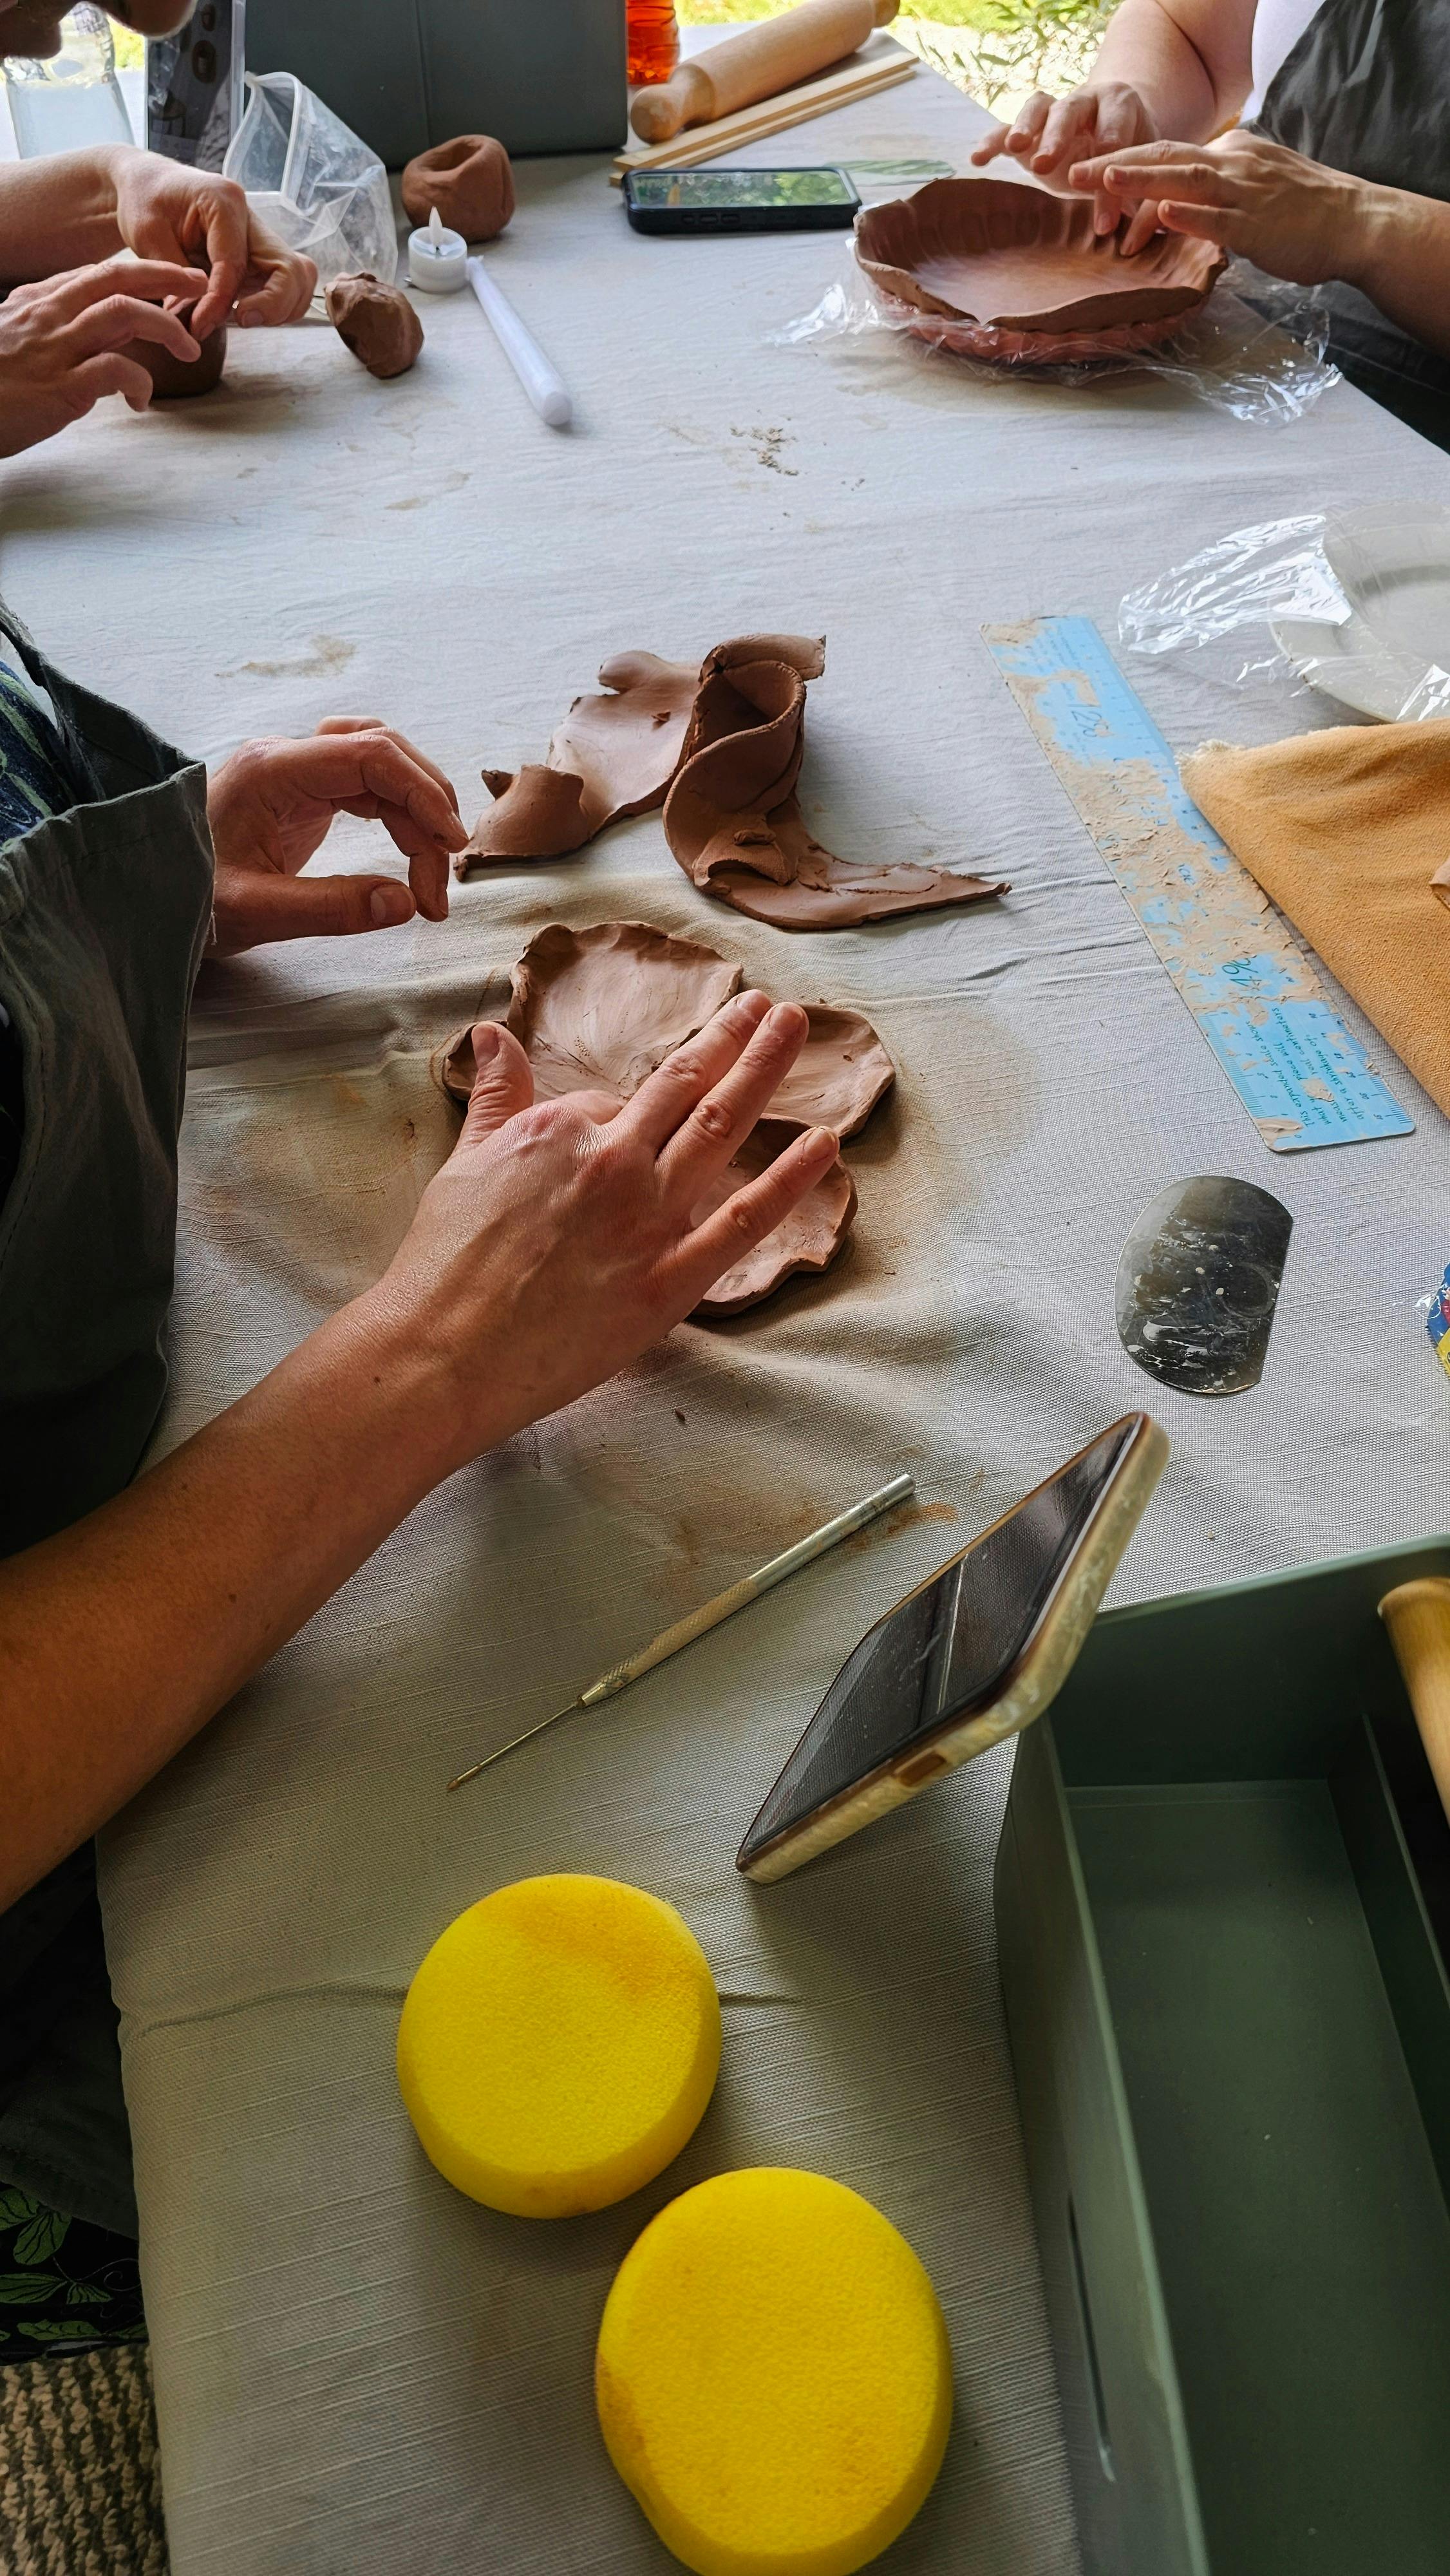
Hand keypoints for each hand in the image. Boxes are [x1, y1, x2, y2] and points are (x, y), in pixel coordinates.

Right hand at [0, 254, 201, 456]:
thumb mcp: (16, 341)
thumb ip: (53, 329)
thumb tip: (101, 332)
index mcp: (37, 303)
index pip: (95, 274)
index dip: (139, 273)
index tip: (171, 280)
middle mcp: (48, 316)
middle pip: (114, 278)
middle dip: (164, 276)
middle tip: (200, 287)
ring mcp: (55, 349)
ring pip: (123, 313)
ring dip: (166, 326)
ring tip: (188, 348)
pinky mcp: (61, 388)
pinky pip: (116, 370)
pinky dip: (141, 383)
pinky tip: (142, 402)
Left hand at [109, 148, 316, 336]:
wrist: (148, 184)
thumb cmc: (144, 202)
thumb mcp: (146, 234)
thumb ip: (175, 273)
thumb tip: (201, 314)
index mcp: (224, 202)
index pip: (236, 264)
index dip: (220, 302)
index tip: (199, 326)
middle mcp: (252, 218)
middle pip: (290, 270)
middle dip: (270, 307)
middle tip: (238, 323)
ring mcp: (261, 237)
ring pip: (299, 279)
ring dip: (279, 309)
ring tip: (240, 320)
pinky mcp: (260, 254)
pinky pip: (287, 284)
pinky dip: (276, 306)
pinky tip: (243, 312)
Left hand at [206, 719, 467, 952]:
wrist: (141, 894)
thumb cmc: (186, 898)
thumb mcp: (255, 913)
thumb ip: (330, 909)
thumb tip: (403, 904)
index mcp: (272, 770)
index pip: (370, 755)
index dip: (422, 794)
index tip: (451, 846)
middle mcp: (285, 757)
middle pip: (383, 752)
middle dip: (426, 808)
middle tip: (441, 878)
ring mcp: (292, 771)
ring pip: (379, 767)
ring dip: (416, 814)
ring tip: (429, 876)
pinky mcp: (298, 793)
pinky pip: (364, 788)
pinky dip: (396, 818)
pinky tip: (409, 857)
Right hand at [366, 993, 838, 1464]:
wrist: (444, 1352)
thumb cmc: (445, 1263)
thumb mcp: (465, 1160)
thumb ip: (496, 1095)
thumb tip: (494, 1033)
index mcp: (562, 1127)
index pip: (614, 1102)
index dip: (621, 1112)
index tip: (622, 1126)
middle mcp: (614, 1160)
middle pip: (686, 1085)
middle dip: (732, 1037)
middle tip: (767, 1006)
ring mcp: (648, 1219)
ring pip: (721, 1126)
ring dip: (764, 1069)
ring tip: (795, 1027)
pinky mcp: (670, 1280)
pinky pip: (744, 1221)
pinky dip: (790, 1180)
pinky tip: (825, 1144)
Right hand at [971, 82, 1159, 229]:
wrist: (1122, 131)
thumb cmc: (1136, 160)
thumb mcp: (1146, 173)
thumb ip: (1143, 195)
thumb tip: (1141, 237)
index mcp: (1121, 104)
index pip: (1112, 143)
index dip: (1108, 186)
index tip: (1103, 226)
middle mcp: (1086, 99)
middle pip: (1069, 112)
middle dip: (1057, 138)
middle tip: (1045, 167)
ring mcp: (1055, 109)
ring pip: (1037, 107)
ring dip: (1025, 127)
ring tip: (1014, 148)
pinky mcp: (1030, 127)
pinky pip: (1007, 126)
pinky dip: (993, 140)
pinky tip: (977, 159)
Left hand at [1068, 131, 1371, 277]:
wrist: (1354, 222)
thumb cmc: (1303, 212)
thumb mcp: (1254, 186)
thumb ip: (1215, 190)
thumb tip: (1176, 204)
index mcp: (1230, 154)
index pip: (1170, 152)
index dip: (1126, 160)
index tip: (1090, 170)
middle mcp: (1234, 165)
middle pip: (1168, 157)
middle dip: (1118, 164)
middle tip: (1075, 172)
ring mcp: (1246, 193)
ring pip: (1187, 181)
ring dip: (1143, 181)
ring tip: (1106, 180)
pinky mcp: (1258, 226)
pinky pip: (1219, 219)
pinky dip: (1190, 216)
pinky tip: (1163, 214)